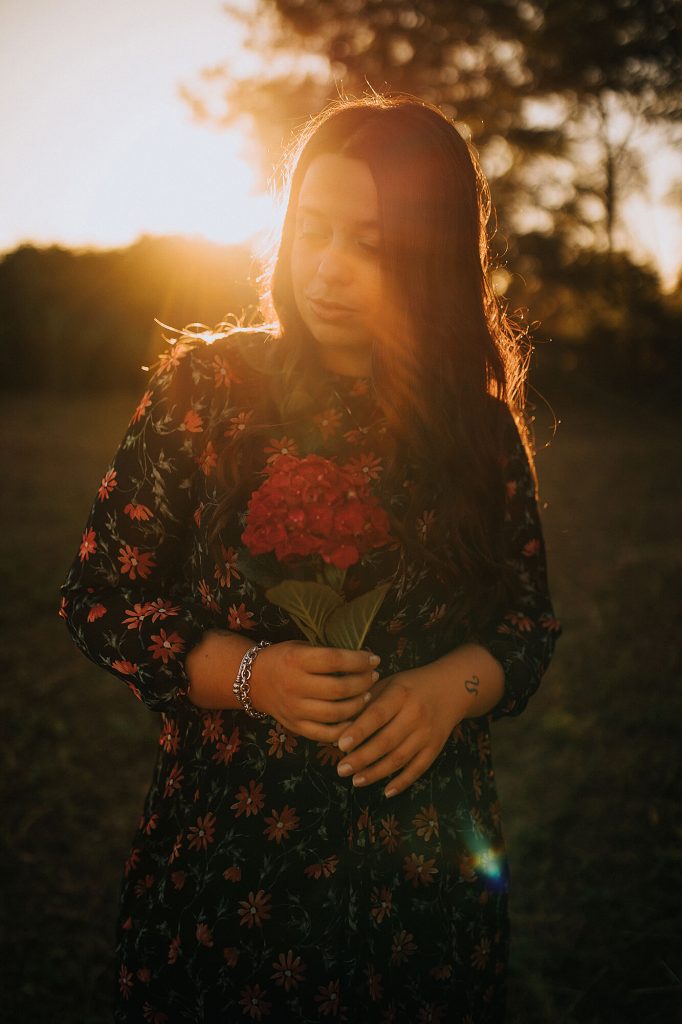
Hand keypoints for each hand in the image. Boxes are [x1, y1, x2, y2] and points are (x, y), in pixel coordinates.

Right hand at [251, 641, 379, 742]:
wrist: (254, 681)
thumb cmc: (284, 659)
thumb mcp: (301, 647)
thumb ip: (327, 654)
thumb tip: (364, 659)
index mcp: (296, 660)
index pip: (335, 660)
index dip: (359, 661)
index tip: (374, 659)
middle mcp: (294, 686)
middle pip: (339, 688)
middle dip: (363, 682)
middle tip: (373, 677)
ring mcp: (294, 709)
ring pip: (336, 713)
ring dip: (358, 705)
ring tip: (367, 695)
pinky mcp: (295, 727)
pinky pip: (326, 733)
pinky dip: (345, 728)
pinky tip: (355, 718)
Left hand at [334, 666, 467, 797]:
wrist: (452, 688)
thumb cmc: (410, 686)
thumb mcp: (388, 683)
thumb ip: (366, 703)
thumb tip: (340, 728)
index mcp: (400, 694)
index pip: (377, 715)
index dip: (359, 731)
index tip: (340, 745)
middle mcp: (416, 714)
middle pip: (387, 741)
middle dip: (362, 758)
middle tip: (341, 769)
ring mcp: (427, 733)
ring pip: (400, 758)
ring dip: (376, 773)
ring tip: (355, 780)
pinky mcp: (435, 748)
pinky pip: (418, 769)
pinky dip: (403, 782)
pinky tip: (386, 791)